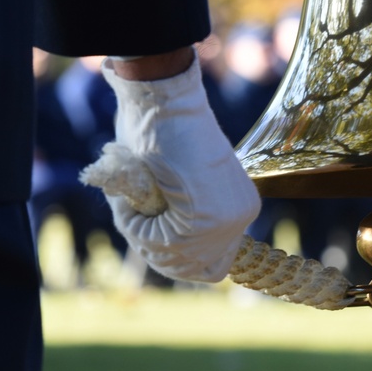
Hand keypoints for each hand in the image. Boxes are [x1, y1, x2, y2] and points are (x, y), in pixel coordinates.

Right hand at [91, 49, 260, 282]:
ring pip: (172, 259)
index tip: (149, 236)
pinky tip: (131, 197)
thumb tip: (155, 241)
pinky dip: (135, 225)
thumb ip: (171, 212)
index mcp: (240, 205)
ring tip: (130, 200)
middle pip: (194, 270)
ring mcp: (226, 222)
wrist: (164, 100)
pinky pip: (159, 244)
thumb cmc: (162, 129)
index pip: (213, 263)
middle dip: (157, 252)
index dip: (175, 258)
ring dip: (141, 234)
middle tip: (133, 220)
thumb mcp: (173, 181)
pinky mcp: (205, 221)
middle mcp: (241, 217)